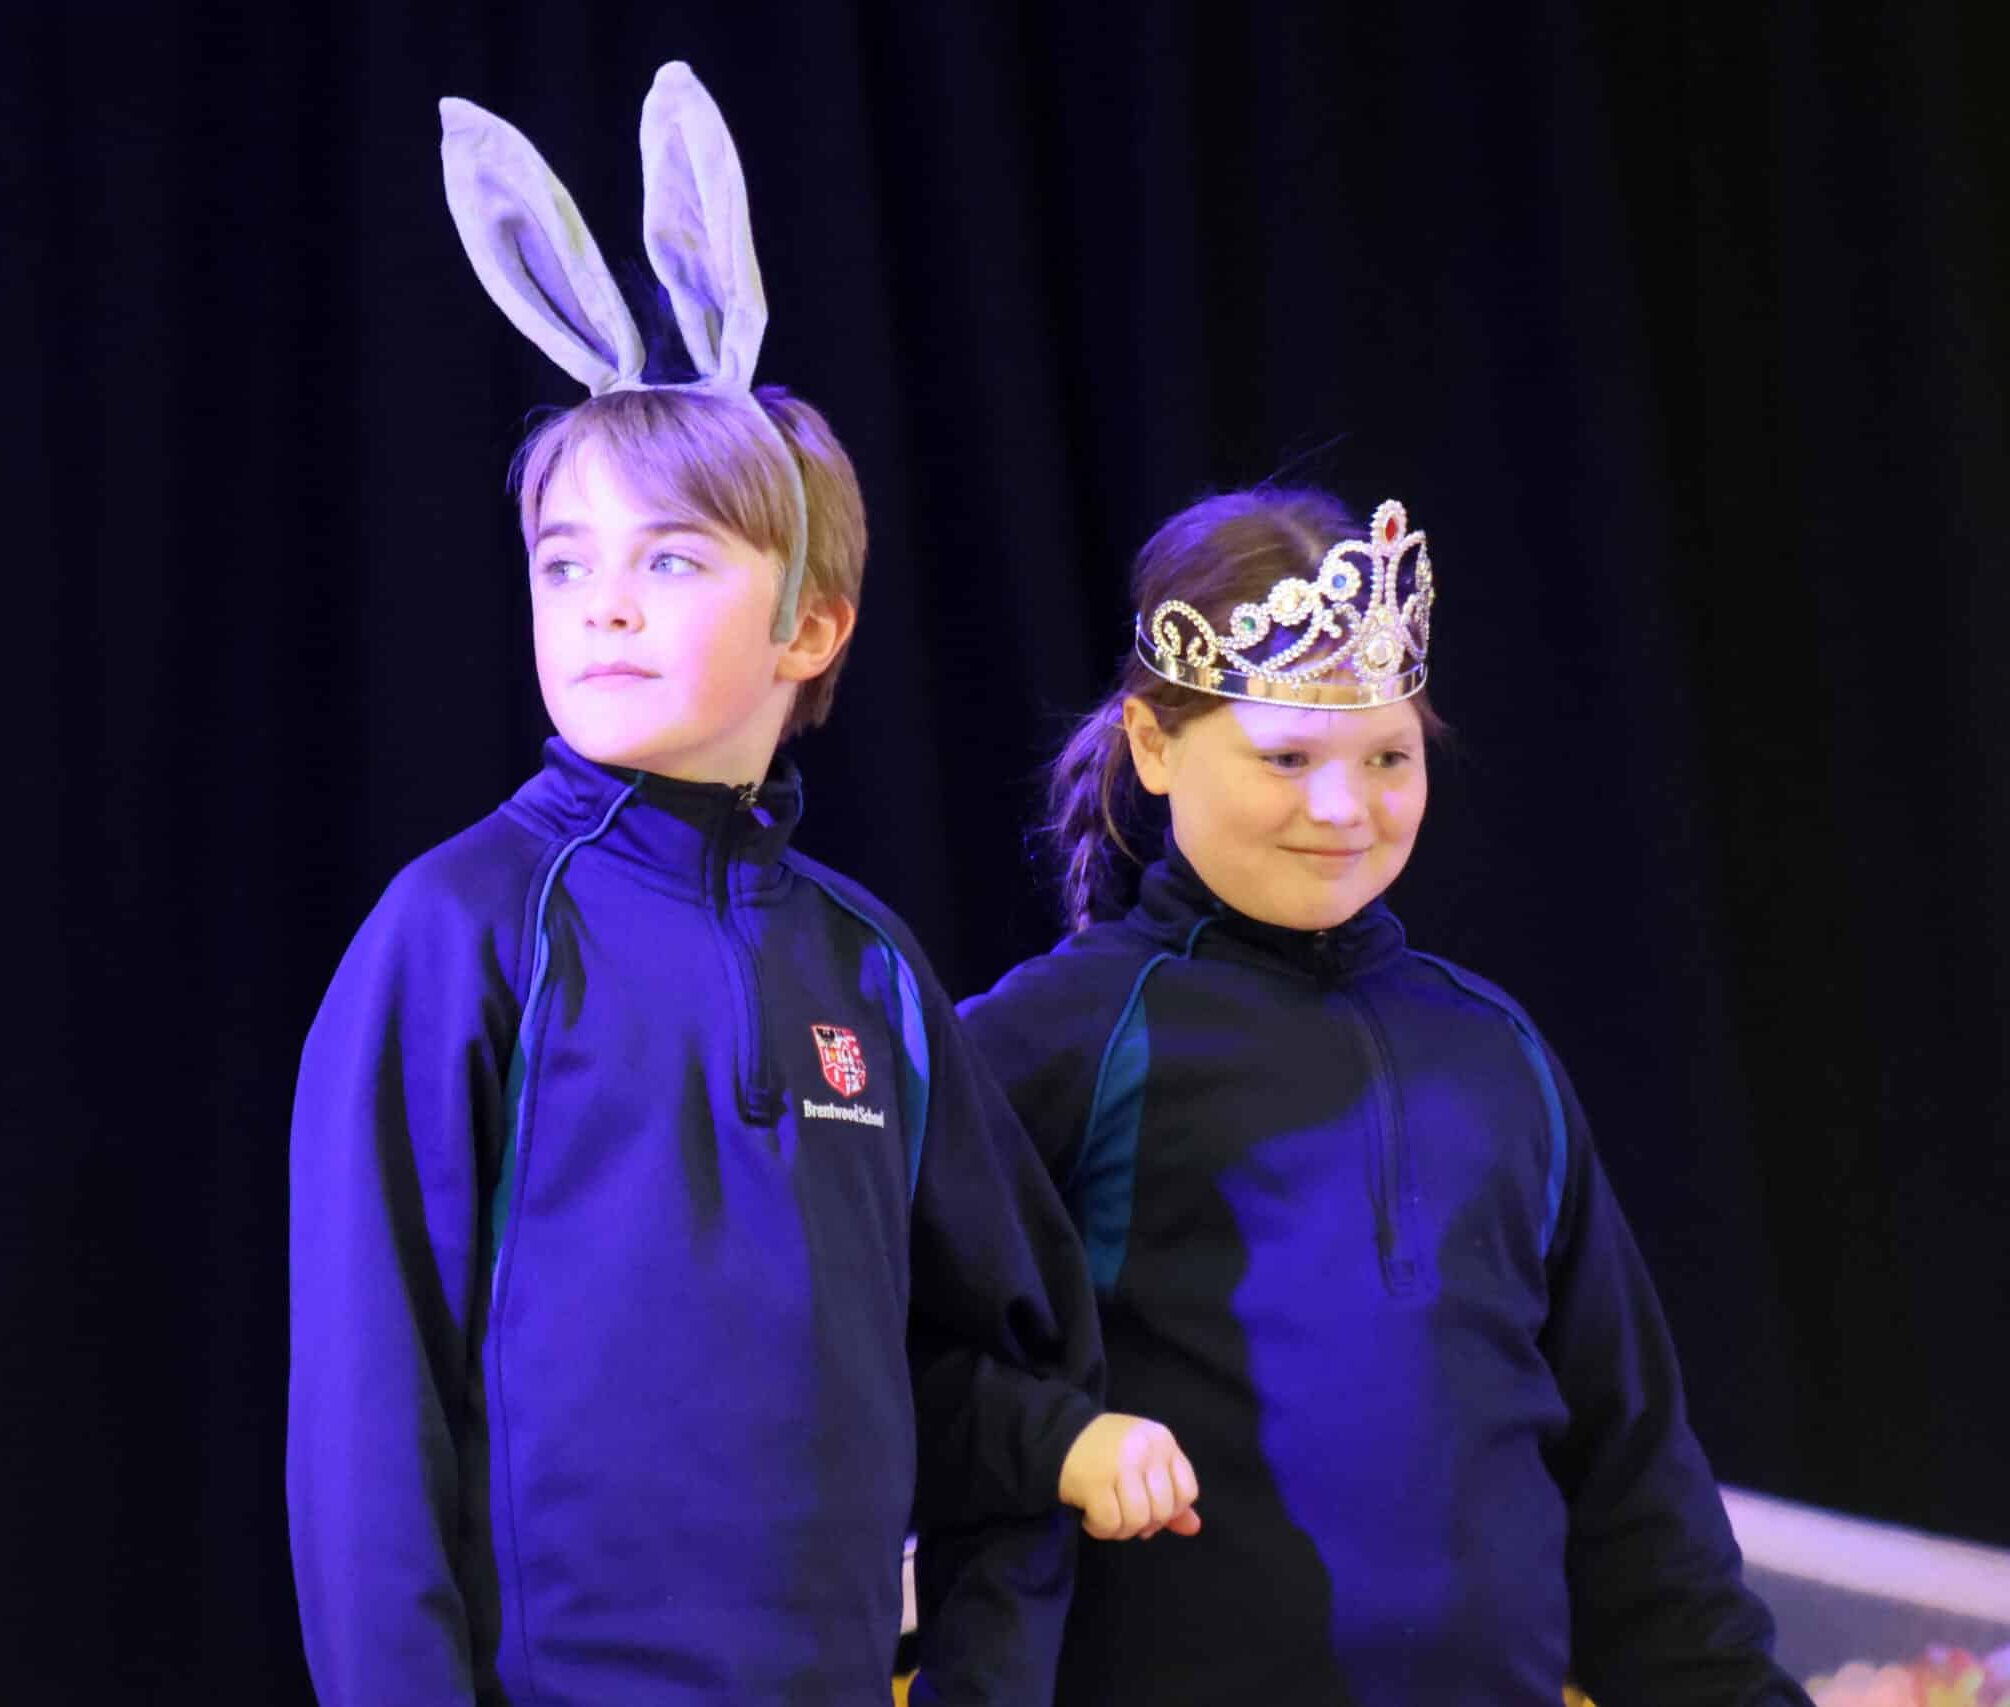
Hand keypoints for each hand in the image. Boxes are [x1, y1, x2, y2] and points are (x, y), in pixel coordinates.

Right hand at [1057, 1412, 1200, 1540]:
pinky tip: (1091, 1516)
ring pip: (1137, 1521)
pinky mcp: (1095, 1481)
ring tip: (1108, 1514)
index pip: (1187, 1492)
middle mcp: (1145, 1449)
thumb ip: (1172, 1494)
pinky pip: (1110, 1524)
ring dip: (1121, 1529)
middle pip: (1162, 1511)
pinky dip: (1100, 1529)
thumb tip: (1194, 1528)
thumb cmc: (1108, 1452)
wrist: (1058, 1436)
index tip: (1148, 1505)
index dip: (1170, 1509)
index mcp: (1162, 1441)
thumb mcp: (1145, 1463)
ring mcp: (1120, 1464)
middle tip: (1123, 1511)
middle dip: (1144, 1522)